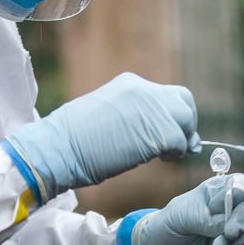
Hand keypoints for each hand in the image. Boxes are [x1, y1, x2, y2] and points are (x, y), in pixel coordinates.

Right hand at [4, 72, 200, 195]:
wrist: (58, 148)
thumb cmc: (72, 140)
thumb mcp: (105, 114)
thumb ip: (132, 116)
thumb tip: (152, 130)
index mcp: (129, 83)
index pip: (165, 94)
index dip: (171, 115)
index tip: (169, 134)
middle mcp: (143, 89)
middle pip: (184, 100)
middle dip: (185, 123)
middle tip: (177, 146)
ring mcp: (151, 108)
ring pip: (186, 119)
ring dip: (182, 139)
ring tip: (167, 156)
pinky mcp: (157, 130)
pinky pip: (179, 141)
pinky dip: (175, 153)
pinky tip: (161, 160)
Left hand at [131, 176, 243, 244]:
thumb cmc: (167, 227)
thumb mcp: (179, 216)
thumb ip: (203, 218)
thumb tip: (225, 226)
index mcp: (216, 192)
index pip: (239, 185)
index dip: (239, 195)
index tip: (225, 208)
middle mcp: (229, 209)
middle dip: (240, 223)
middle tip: (229, 234)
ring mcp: (233, 231)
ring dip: (235, 243)